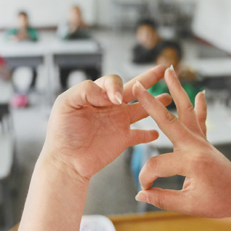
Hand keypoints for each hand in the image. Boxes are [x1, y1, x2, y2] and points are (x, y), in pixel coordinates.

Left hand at [43, 66, 171, 180]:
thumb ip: (86, 91)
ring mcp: (118, 122)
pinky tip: (157, 132)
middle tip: (163, 69)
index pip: (113, 82)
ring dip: (155, 103)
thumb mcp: (66, 104)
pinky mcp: (123, 140)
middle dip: (149, 78)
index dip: (116, 87)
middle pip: (134, 88)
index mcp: (96, 95)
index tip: (115, 100)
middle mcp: (109, 106)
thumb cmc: (62, 132)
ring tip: (168, 97)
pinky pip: (140, 135)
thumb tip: (111, 93)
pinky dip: (149, 134)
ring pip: (142, 109)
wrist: (65, 161)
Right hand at [133, 67, 230, 219]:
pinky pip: (200, 119)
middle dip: (150, 103)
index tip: (145, 190)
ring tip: (169, 71)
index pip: (157, 165)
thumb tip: (140, 195)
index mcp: (191, 161)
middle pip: (168, 119)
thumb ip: (162, 199)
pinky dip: (199, 105)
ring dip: (177, 89)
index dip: (146, 179)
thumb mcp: (189, 206)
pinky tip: (200, 94)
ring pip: (186, 110)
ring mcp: (201, 140)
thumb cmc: (220, 203)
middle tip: (138, 87)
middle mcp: (196, 145)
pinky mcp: (205, 140)